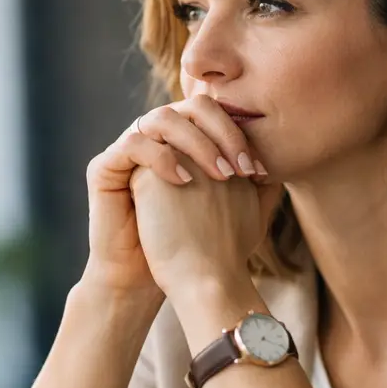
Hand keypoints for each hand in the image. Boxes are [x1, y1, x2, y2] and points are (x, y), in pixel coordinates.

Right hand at [82, 94, 264, 294]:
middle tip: (239, 169)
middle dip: (221, 133)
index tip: (258, 170)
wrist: (150, 280)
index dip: (237, 134)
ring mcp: (128, 150)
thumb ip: (253, 184)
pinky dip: (161, 157)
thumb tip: (281, 162)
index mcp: (183, 142)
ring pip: (161, 118)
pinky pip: (132, 142)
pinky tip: (184, 182)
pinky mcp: (104, 167)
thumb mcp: (233, 210)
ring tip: (218, 176)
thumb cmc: (192, 247)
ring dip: (196, 144)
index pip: (212, 114)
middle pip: (189, 107)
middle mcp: (155, 139)